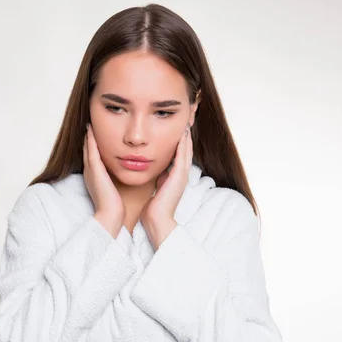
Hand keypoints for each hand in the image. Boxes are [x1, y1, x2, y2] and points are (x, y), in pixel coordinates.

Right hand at [83, 123, 124, 236]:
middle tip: (89, 121)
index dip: (94, 143)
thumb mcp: (116, 188)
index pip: (94, 155)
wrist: (111, 216)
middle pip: (88, 149)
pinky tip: (91, 130)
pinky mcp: (94, 171)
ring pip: (87, 148)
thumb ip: (117, 179)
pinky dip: (90, 141)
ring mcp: (91, 171)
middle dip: (89, 136)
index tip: (97, 130)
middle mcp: (91, 171)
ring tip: (89, 121)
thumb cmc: (116, 206)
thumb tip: (128, 172)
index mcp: (96, 175)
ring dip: (88, 135)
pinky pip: (91, 152)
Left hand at [141, 124, 192, 248]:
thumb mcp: (157, 187)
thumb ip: (159, 177)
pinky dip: (183, 146)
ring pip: (187, 152)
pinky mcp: (179, 177)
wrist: (157, 220)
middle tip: (186, 121)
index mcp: (175, 177)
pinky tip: (183, 135)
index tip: (178, 128)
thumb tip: (157, 169)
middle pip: (186, 151)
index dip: (180, 142)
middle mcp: (181, 175)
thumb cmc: (154, 207)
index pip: (179, 155)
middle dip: (186, 137)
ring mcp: (182, 176)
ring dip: (187, 138)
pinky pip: (183, 157)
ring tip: (186, 123)